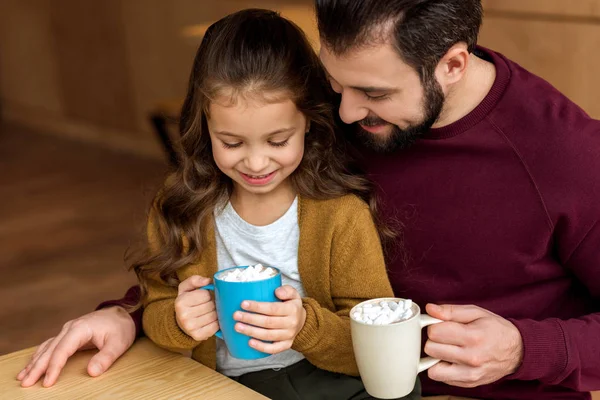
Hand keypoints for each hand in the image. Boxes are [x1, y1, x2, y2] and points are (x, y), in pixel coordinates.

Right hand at [17, 306, 135, 387]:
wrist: (123, 313)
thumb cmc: (121, 328)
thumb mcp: (118, 343)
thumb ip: (106, 358)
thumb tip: (91, 372)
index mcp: (80, 328)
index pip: (62, 350)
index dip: (54, 367)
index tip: (47, 382)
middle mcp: (70, 328)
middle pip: (50, 349)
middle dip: (37, 367)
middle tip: (26, 383)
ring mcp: (68, 330)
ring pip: (47, 347)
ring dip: (35, 362)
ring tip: (23, 377)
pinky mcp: (69, 334)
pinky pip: (51, 345)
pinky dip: (40, 356)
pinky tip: (32, 365)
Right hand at [175, 275, 218, 340]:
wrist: (180, 322)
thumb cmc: (186, 302)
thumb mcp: (186, 288)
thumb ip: (195, 280)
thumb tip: (208, 280)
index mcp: (181, 302)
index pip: (206, 294)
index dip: (208, 295)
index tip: (204, 297)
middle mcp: (184, 315)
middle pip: (211, 305)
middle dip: (213, 303)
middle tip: (208, 305)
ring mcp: (190, 327)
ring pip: (214, 316)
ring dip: (216, 313)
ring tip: (210, 312)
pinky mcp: (198, 336)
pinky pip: (215, 327)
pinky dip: (216, 323)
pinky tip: (211, 320)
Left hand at [233, 285, 305, 353]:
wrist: (302, 321)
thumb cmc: (292, 305)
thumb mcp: (293, 293)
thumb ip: (286, 290)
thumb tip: (277, 292)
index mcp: (292, 309)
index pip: (272, 308)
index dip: (257, 307)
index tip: (243, 304)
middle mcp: (291, 323)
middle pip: (268, 322)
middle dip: (250, 319)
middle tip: (236, 315)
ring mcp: (289, 336)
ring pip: (268, 335)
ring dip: (251, 332)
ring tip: (238, 327)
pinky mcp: (286, 345)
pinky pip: (274, 349)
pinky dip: (261, 347)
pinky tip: (250, 342)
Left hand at [424, 304, 522, 387]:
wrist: (518, 351)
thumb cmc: (496, 330)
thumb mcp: (476, 313)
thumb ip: (451, 311)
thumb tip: (430, 309)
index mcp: (473, 337)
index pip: (435, 333)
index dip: (434, 326)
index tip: (440, 325)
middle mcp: (471, 358)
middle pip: (431, 349)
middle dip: (434, 340)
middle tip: (444, 337)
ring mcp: (470, 374)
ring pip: (433, 369)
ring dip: (435, 358)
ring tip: (446, 349)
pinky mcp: (468, 383)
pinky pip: (441, 378)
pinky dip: (442, 368)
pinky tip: (452, 360)